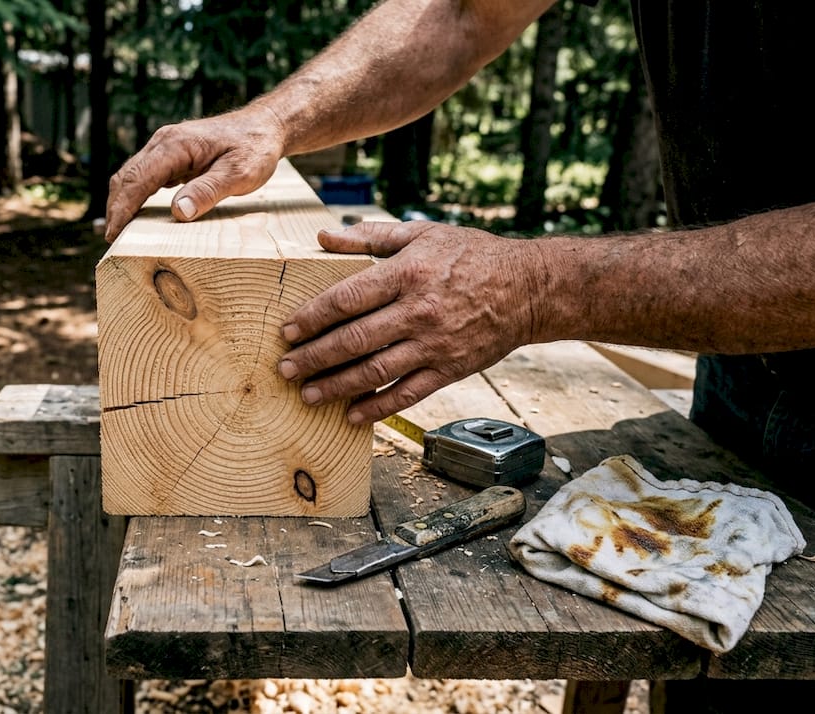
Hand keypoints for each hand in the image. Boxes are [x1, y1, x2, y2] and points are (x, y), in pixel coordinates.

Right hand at [104, 105, 287, 241]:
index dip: (123, 208)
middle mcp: (164, 142)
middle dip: (116, 207)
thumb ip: (208, 191)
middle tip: (110, 239)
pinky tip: (134, 214)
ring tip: (117, 231)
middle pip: (127, 176)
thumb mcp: (239, 173)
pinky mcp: (171, 155)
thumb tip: (179, 212)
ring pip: (132, 174)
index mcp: (176, 145)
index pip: (139, 178)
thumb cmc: (254, 148)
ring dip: (122, 201)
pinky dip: (134, 195)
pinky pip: (144, 175)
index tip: (113, 233)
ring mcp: (165, 146)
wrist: (265, 126)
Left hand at [277, 221, 545, 422]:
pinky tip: (352, 415)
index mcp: (407, 273)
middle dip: (314, 357)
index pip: (347, 298)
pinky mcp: (450, 369)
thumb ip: (371, 236)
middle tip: (285, 368)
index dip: (313, 317)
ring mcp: (434, 344)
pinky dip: (378, 408)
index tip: (287, 331)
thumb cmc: (471, 255)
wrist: (529, 288)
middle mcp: (418, 311)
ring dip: (337, 386)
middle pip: (354, 340)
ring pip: (375, 371)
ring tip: (308, 395)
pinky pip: (407, 394)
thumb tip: (324, 236)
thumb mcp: (422, 233)